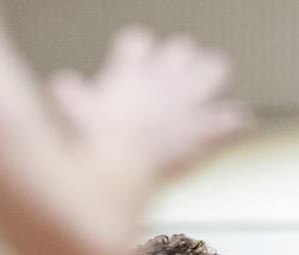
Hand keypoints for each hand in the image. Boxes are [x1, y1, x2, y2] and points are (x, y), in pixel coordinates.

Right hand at [49, 26, 249, 179]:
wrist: (121, 168)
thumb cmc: (95, 146)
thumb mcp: (75, 117)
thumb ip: (71, 98)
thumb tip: (59, 86)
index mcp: (130, 73)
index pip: (137, 42)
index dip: (136, 52)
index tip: (133, 63)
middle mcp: (162, 80)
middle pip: (181, 49)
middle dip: (181, 62)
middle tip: (176, 81)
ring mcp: (187, 103)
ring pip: (213, 68)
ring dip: (211, 78)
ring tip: (207, 92)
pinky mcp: (203, 130)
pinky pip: (230, 119)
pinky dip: (234, 123)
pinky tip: (239, 123)